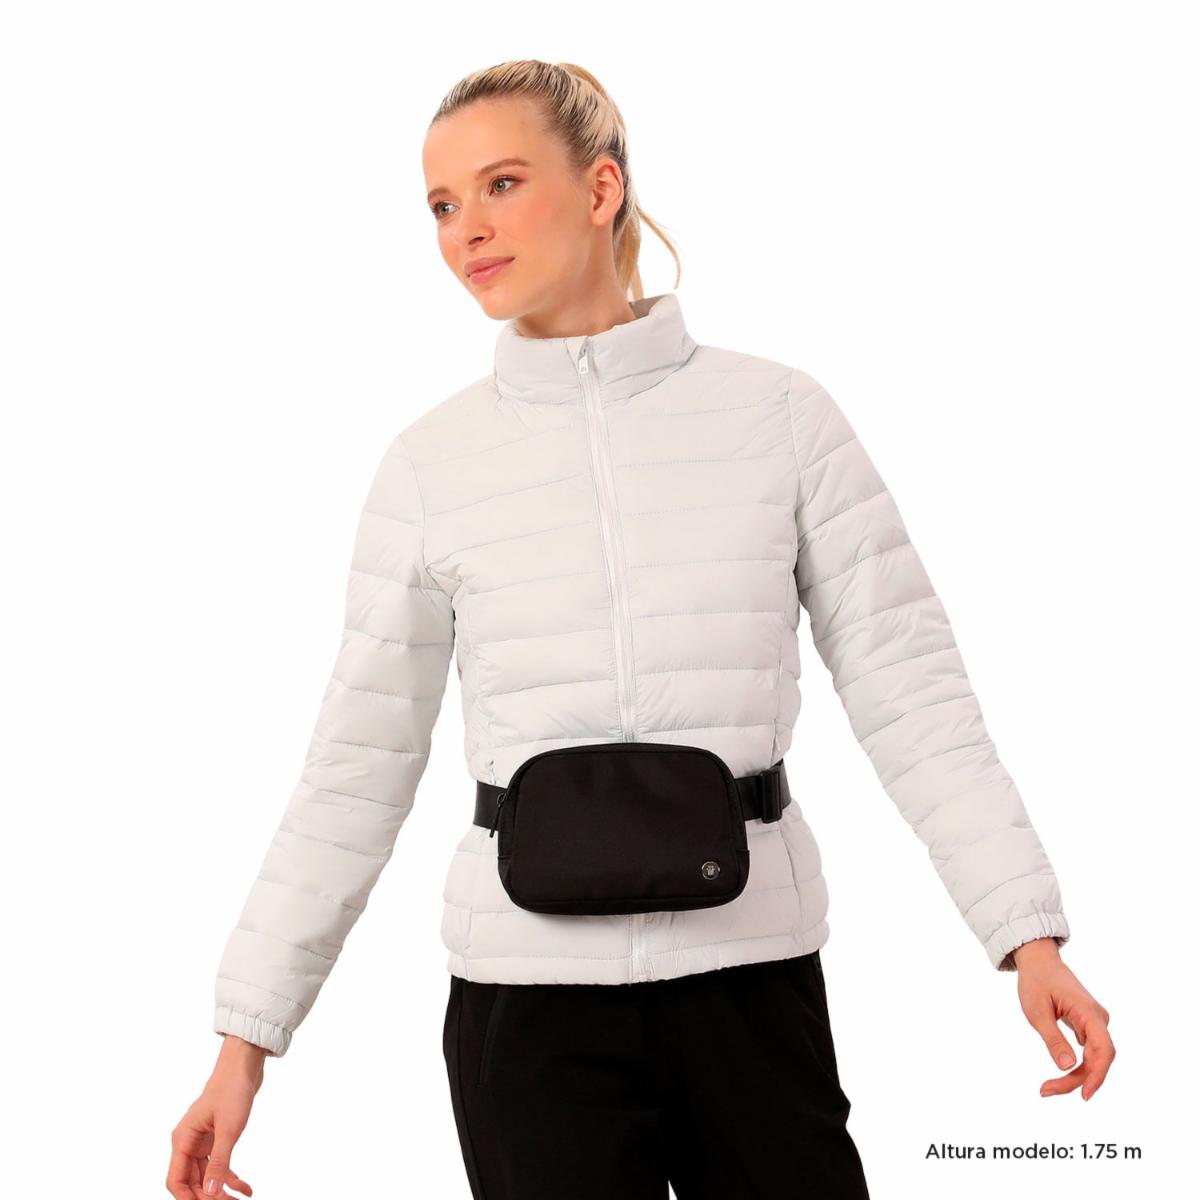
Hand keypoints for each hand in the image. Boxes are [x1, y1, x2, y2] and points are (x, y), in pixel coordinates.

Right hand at [167, 1036, 265, 1197]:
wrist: (244, 1066)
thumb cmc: (232, 1090)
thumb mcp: (229, 1129)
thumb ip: (220, 1162)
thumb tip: (211, 1194)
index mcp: (183, 1139)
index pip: (176, 1180)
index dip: (188, 1199)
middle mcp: (188, 1142)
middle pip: (191, 1182)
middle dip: (208, 1197)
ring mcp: (202, 1141)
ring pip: (206, 1176)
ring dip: (220, 1191)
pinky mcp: (216, 1138)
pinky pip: (219, 1165)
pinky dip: (231, 1178)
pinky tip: (246, 1189)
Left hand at [1011, 937, 1114, 1100]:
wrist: (1039, 961)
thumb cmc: (1036, 982)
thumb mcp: (1037, 1011)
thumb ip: (1053, 1039)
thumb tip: (1068, 1067)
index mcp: (1089, 1012)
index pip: (1103, 1051)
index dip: (1097, 1076)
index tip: (1084, 1095)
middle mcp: (1098, 1019)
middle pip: (1097, 1059)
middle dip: (1077, 1080)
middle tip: (1046, 1090)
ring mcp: (1094, 1022)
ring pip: (1092, 1058)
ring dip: (1076, 1076)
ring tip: (1048, 1087)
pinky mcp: (1088, 1025)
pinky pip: (1087, 1052)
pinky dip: (1076, 1066)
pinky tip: (1061, 1075)